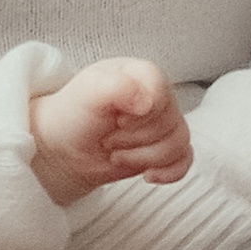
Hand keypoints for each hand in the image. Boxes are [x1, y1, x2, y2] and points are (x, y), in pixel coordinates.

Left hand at [30, 56, 191, 208]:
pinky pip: (185, 161)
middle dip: (134, 139)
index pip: (161, 89)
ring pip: (178, 145)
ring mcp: (164, 124)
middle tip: (108, 138)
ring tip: (117, 153)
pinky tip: (147, 174)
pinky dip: (168, 172)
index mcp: (142, 75)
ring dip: (142, 157)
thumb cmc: (73, 115)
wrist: (64, 148)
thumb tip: (148, 102)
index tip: (117, 119)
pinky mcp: (166, 149)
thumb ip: (118, 87)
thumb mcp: (88, 92)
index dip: (140, 113)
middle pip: (170, 123)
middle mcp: (158, 97)